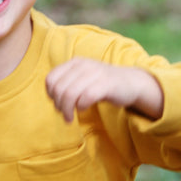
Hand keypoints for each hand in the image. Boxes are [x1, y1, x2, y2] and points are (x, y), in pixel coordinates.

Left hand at [46, 58, 163, 122]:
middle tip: (65, 114)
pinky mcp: (106, 84)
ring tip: (70, 118)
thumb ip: (67, 85)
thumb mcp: (81, 79)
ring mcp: (95, 73)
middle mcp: (84, 65)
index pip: (51, 79)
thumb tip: (53, 100)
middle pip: (59, 89)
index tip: (57, 103)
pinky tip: (83, 109)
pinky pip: (85, 98)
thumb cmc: (102, 85)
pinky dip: (81, 107)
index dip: (50, 95)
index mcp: (75, 62)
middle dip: (58, 105)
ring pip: (69, 94)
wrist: (130, 83)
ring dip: (67, 110)